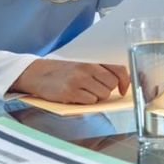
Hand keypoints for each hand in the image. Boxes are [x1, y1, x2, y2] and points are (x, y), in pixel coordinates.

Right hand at [11, 58, 129, 104]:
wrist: (38, 74)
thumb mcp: (82, 65)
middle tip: (94, 90)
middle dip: (106, 90)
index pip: (119, 69)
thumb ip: (99, 71)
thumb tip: (120, 84)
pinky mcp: (71, 92)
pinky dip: (86, 102)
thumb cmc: (63, 71)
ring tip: (83, 92)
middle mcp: (87, 68)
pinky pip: (90, 101)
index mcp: (92, 61)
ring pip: (103, 95)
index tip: (122, 90)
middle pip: (112, 85)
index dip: (125, 81)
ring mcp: (79, 80)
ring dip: (96, 97)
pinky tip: (76, 96)